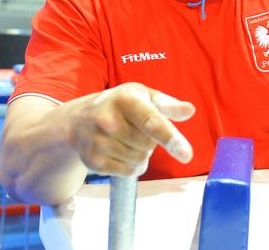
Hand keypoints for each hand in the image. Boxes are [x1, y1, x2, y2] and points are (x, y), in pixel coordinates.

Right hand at [69, 83, 194, 176]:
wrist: (79, 120)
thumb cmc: (120, 105)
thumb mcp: (144, 96)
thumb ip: (168, 105)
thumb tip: (189, 110)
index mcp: (125, 99)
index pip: (152, 122)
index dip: (171, 138)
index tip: (187, 155)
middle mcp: (108, 120)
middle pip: (149, 144)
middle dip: (150, 140)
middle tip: (136, 128)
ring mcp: (98, 142)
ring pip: (141, 160)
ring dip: (142, 153)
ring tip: (127, 138)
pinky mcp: (94, 162)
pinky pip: (129, 172)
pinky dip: (133, 165)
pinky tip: (122, 151)